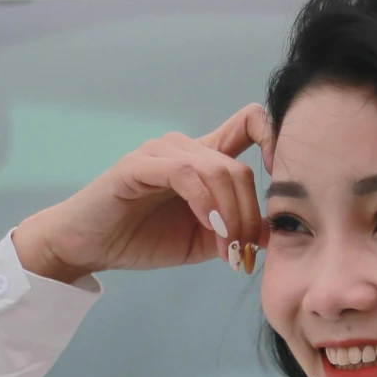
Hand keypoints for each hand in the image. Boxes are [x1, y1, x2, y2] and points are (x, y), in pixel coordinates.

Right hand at [13, 104, 272, 282]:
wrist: (90, 247)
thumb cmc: (144, 239)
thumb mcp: (205, 241)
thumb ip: (238, 231)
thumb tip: (277, 232)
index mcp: (206, 159)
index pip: (252, 124)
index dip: (277, 141)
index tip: (285, 184)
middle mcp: (186, 148)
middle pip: (240, 167)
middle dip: (250, 215)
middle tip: (245, 252)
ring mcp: (161, 152)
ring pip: (218, 170)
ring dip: (231, 215)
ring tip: (228, 248)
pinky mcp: (138, 164)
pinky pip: (186, 174)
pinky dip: (206, 204)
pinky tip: (210, 229)